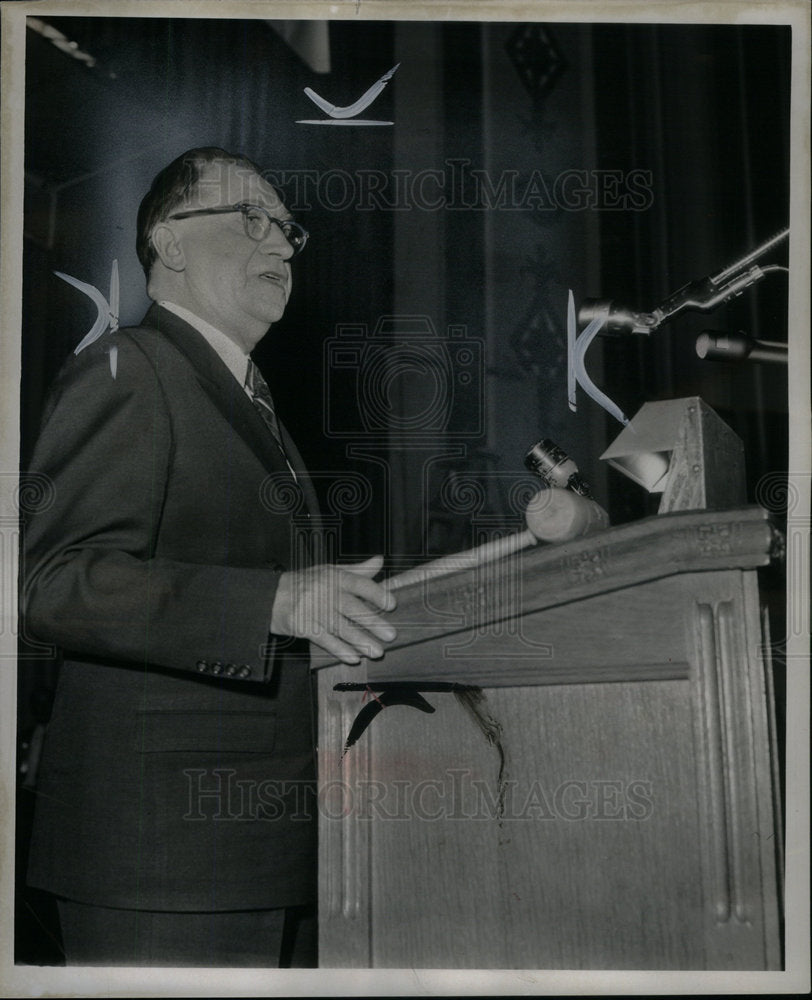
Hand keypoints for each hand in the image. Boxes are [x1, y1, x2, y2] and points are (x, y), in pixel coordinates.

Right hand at [270, 555, 396, 663]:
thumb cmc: (307, 582)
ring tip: (377, 651)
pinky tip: (354, 658)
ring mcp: (314, 611)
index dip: (377, 593)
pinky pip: (325, 640)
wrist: (273, 596)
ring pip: (341, 628)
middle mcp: (325, 593)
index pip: (359, 584)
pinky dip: (340, 650)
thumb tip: (380, 560)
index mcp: (334, 577)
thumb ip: (357, 570)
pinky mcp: (304, 627)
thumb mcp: (330, 571)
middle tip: (391, 635)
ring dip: (360, 641)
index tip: (391, 604)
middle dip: (373, 622)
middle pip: (352, 608)